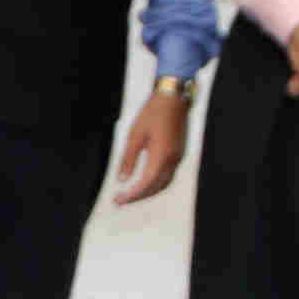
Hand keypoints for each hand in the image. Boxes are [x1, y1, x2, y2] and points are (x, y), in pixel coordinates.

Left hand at [112, 83, 190, 203]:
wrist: (173, 98)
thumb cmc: (152, 113)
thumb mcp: (134, 135)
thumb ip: (128, 159)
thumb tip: (122, 180)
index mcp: (161, 155)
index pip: (146, 183)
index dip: (132, 195)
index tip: (118, 200)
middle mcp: (173, 159)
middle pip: (156, 187)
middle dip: (138, 197)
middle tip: (120, 201)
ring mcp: (178, 157)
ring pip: (164, 183)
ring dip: (148, 192)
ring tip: (130, 195)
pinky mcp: (180, 153)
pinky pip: (168, 175)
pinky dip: (156, 183)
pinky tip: (144, 182)